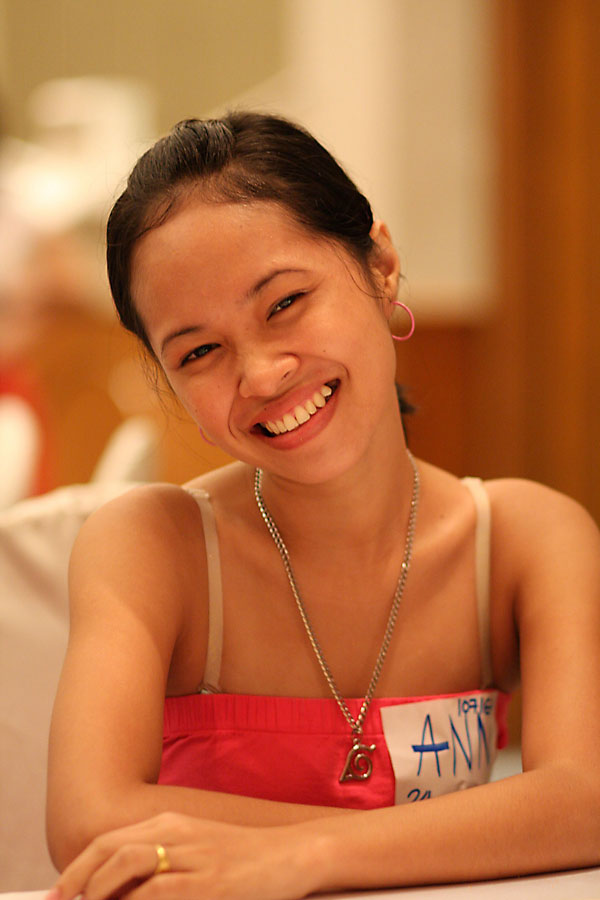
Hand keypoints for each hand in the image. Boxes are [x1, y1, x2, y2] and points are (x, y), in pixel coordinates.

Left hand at [48, 812, 322, 899]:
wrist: (290, 855)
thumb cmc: (243, 858)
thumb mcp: (197, 850)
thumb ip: (160, 863)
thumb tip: (122, 891)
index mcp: (172, 822)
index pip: (112, 841)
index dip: (80, 867)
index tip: (60, 893)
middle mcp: (178, 832)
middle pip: (113, 849)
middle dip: (80, 880)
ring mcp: (193, 855)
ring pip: (130, 866)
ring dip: (101, 891)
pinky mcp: (210, 882)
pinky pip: (160, 892)